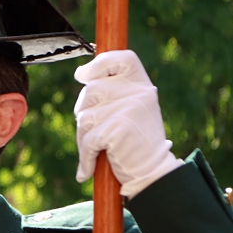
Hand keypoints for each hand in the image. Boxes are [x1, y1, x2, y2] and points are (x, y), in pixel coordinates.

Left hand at [73, 50, 182, 198]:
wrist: (152, 173)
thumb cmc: (135, 143)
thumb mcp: (131, 109)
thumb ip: (112, 91)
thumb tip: (80, 73)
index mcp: (142, 85)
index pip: (121, 59)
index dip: (99, 63)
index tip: (82, 75)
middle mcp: (138, 93)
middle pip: (91, 90)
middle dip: (84, 112)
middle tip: (96, 130)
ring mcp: (129, 110)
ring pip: (85, 116)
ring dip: (84, 136)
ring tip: (100, 148)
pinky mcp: (118, 129)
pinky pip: (88, 139)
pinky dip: (85, 156)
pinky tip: (88, 169)